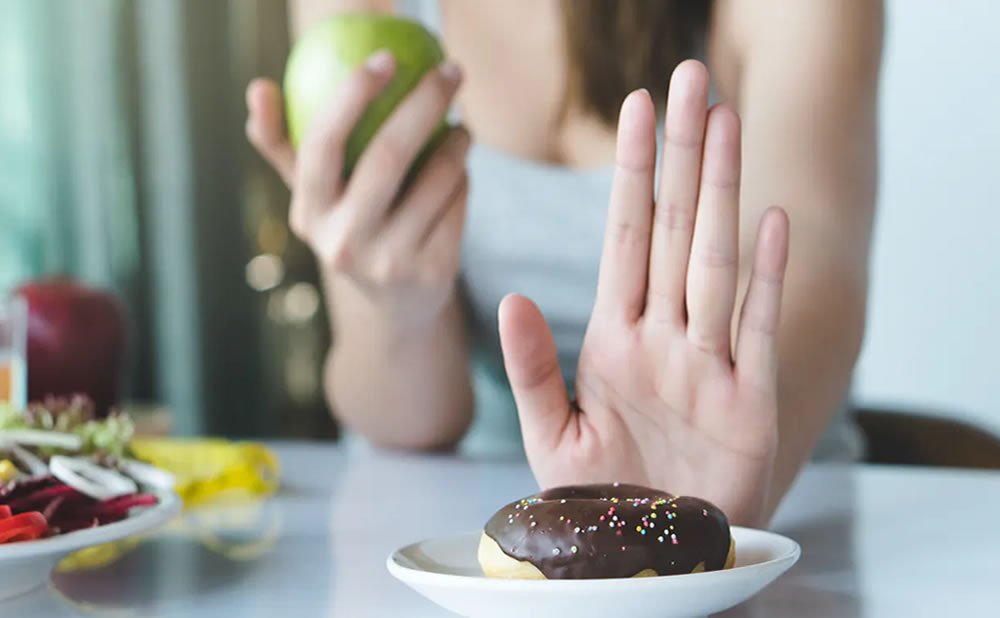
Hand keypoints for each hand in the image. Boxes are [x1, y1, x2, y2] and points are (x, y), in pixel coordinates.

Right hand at [245, 52, 469, 326]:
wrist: (396, 309)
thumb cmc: (352, 230)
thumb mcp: (315, 198)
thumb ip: (283, 146)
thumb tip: (257, 89)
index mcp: (308, 214)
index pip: (321, 145)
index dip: (352, 96)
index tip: (384, 59)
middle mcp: (344, 242)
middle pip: (389, 155)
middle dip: (425, 102)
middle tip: (449, 71)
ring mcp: (390, 262)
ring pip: (436, 177)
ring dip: (457, 143)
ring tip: (460, 129)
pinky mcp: (432, 271)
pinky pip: (458, 202)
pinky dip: (463, 179)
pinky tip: (459, 175)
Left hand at [497, 61, 789, 526]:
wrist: (651, 561)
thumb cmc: (603, 500)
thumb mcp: (552, 435)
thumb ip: (533, 367)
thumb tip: (512, 296)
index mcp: (615, 341)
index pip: (624, 238)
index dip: (630, 173)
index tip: (636, 110)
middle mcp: (665, 339)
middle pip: (673, 230)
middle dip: (682, 155)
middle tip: (691, 78)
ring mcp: (709, 366)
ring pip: (713, 261)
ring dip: (720, 192)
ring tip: (727, 122)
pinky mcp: (749, 404)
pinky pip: (754, 328)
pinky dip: (763, 276)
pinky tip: (768, 220)